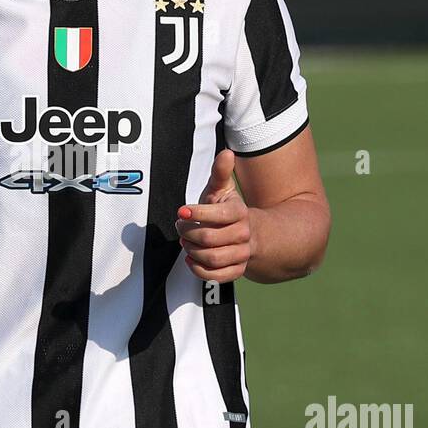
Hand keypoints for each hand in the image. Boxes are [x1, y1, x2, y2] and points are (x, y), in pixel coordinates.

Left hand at [174, 148, 255, 282]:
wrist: (246, 233)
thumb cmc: (226, 209)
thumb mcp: (222, 189)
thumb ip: (220, 172)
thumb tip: (226, 153)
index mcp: (239, 212)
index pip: (218, 215)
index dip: (196, 214)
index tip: (181, 211)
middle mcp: (244, 234)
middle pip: (209, 239)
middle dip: (188, 233)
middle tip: (180, 227)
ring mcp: (242, 253)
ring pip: (212, 258)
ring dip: (191, 251)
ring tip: (186, 242)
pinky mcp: (237, 270)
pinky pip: (216, 275)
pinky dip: (199, 269)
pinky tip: (191, 259)